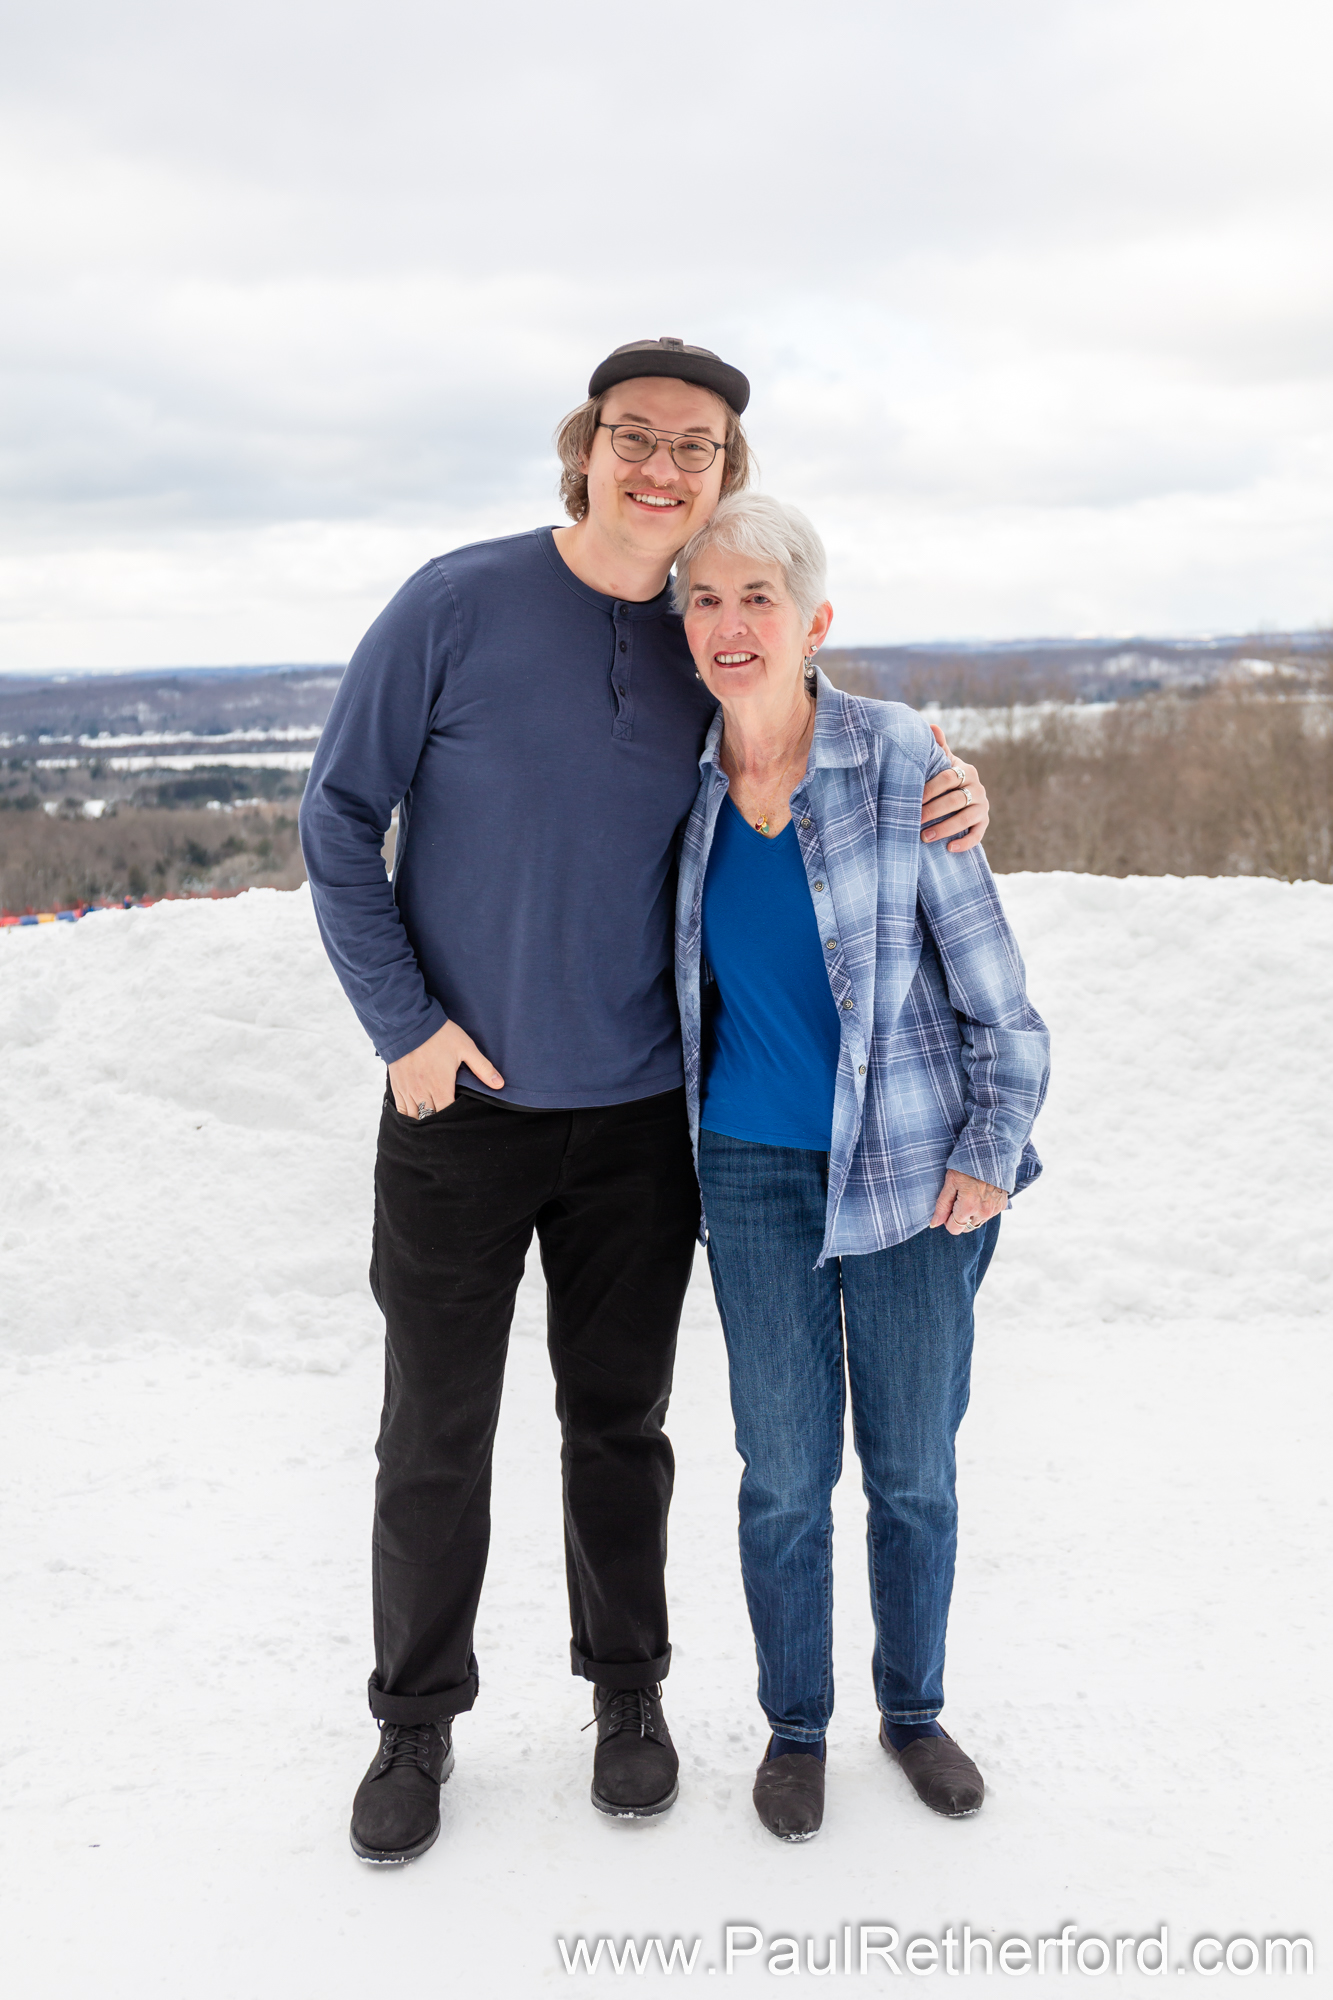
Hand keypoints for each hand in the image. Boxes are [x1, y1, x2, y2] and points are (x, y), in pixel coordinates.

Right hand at [387, 1019, 503, 1117]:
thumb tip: (499, 1084)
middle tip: (449, 1124)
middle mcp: (422, 1092)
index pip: (447, 1115)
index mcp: (440, 1086)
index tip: (461, 1119)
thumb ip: (483, 1068)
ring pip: (415, 1118)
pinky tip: (416, 1118)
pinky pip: (401, 1110)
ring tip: (433, 1123)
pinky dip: (409, 1117)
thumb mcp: (466, 1048)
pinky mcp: (397, 1086)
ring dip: (424, 1121)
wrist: (409, 1022)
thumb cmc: (439, 1035)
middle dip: (440, 1123)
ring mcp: (408, 1090)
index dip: (454, 1121)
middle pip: (431, 1120)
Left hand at [921, 725, 988, 851]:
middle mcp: (978, 787)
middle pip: (955, 800)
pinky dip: (965, 842)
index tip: (912, 798)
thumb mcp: (943, 763)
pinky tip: (949, 848)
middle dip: (933, 811)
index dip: (930, 789)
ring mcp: (982, 806)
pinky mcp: (985, 822)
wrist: (964, 796)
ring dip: (945, 829)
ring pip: (966, 818)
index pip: (948, 778)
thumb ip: (938, 748)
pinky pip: (978, 834)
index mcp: (966, 771)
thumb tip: (931, 726)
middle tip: (914, 820)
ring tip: (925, 838)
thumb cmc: (946, 778)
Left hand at [929, 1169, 1007, 1234]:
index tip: (949, 1206)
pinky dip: (983, 1209)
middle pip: (966, 1227)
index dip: (948, 1219)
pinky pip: (989, 1215)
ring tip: (971, 1194)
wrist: (992, 1152)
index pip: (954, 1229)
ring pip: (977, 1222)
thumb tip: (934, 1224)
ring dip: (972, 1214)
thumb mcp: (950, 1182)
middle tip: (959, 1199)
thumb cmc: (967, 1165)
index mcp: (968, 1207)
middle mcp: (984, 1212)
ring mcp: (995, 1210)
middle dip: (960, 1218)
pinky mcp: (1002, 1205)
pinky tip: (981, 1194)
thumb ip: (942, 1205)